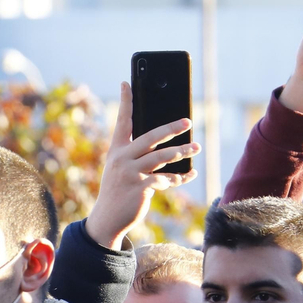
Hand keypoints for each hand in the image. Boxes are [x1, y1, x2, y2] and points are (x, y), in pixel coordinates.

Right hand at [84, 80, 200, 248]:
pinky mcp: (139, 189)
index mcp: (116, 150)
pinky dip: (176, 178)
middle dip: (171, 128)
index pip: (122, 122)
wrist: (107, 220)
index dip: (125, 102)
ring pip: (161, 157)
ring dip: (181, 152)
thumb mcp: (121, 170)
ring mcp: (130, 174)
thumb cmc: (118, 191)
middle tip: (188, 121)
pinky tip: (186, 176)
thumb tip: (170, 150)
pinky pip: (163, 179)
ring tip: (195, 147)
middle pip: (150, 137)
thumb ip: (140, 157)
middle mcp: (121, 159)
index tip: (127, 83)